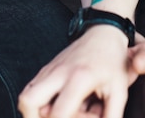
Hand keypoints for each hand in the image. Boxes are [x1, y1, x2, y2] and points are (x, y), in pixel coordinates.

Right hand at [18, 26, 144, 117]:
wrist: (103, 34)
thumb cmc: (112, 63)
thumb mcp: (119, 91)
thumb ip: (111, 116)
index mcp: (79, 78)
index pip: (58, 113)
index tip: (88, 116)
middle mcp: (58, 72)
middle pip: (27, 102)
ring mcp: (49, 70)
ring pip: (25, 97)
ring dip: (36, 112)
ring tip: (58, 113)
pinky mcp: (45, 70)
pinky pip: (30, 91)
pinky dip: (39, 103)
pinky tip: (58, 105)